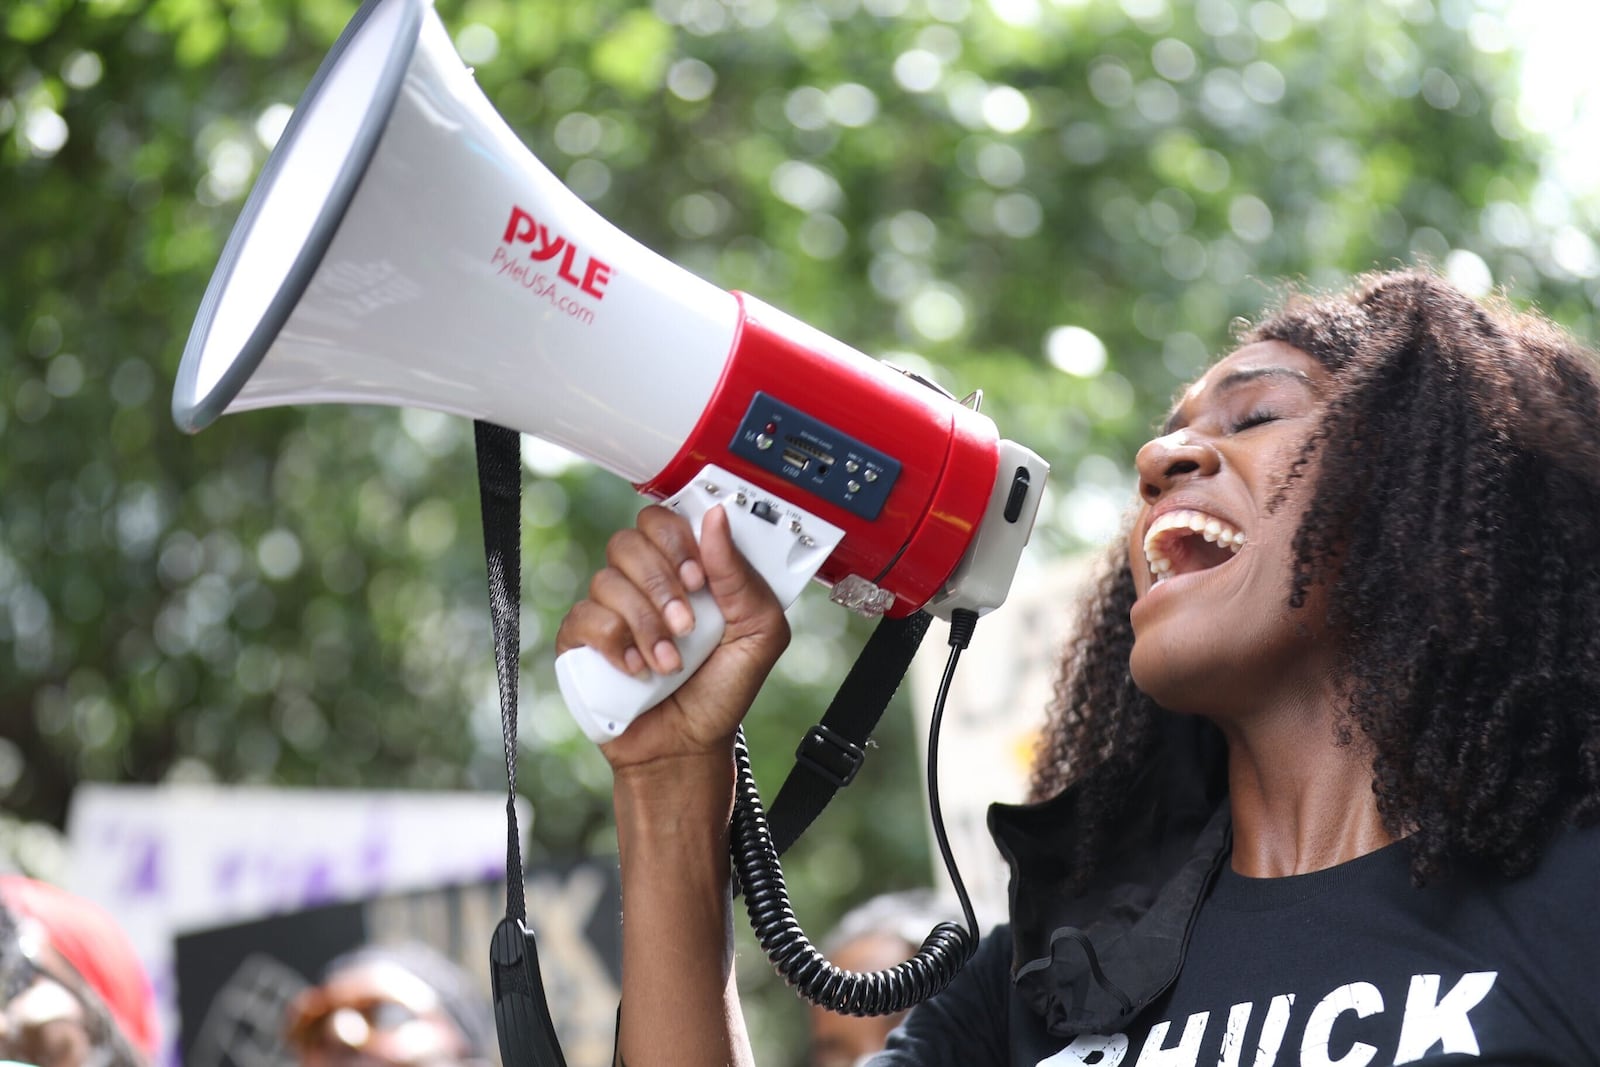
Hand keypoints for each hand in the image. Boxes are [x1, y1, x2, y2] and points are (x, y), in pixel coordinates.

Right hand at [556, 503, 789, 772]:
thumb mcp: (759, 634)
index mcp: (685, 570)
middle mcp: (644, 583)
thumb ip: (743, 577)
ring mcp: (610, 610)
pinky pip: (585, 618)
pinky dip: (616, 645)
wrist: (688, 746)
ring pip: (608, 581)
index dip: (678, 540)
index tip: (699, 576)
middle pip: (630, 542)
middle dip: (661, 584)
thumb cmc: (722, 690)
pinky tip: (638, 670)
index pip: (665, 520)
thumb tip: (718, 518)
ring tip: (670, 662)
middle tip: (686, 623)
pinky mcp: (582, 641)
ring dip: (647, 625)